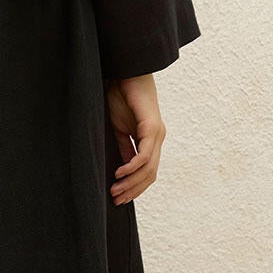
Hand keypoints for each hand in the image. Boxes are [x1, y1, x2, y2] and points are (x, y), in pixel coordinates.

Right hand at [105, 74, 165, 204]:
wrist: (126, 73)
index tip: (119, 198)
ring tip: (115, 190)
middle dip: (132, 190)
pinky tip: (120, 173)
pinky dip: (132, 166)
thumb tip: (123, 169)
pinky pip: (144, 153)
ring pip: (148, 168)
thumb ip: (124, 147)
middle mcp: (158, 139)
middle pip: (149, 174)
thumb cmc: (122, 97)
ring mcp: (157, 133)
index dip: (134, 187)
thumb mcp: (120, 128)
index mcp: (151, 140)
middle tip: (115, 199)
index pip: (147, 172)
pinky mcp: (152, 127)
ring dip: (131, 182)